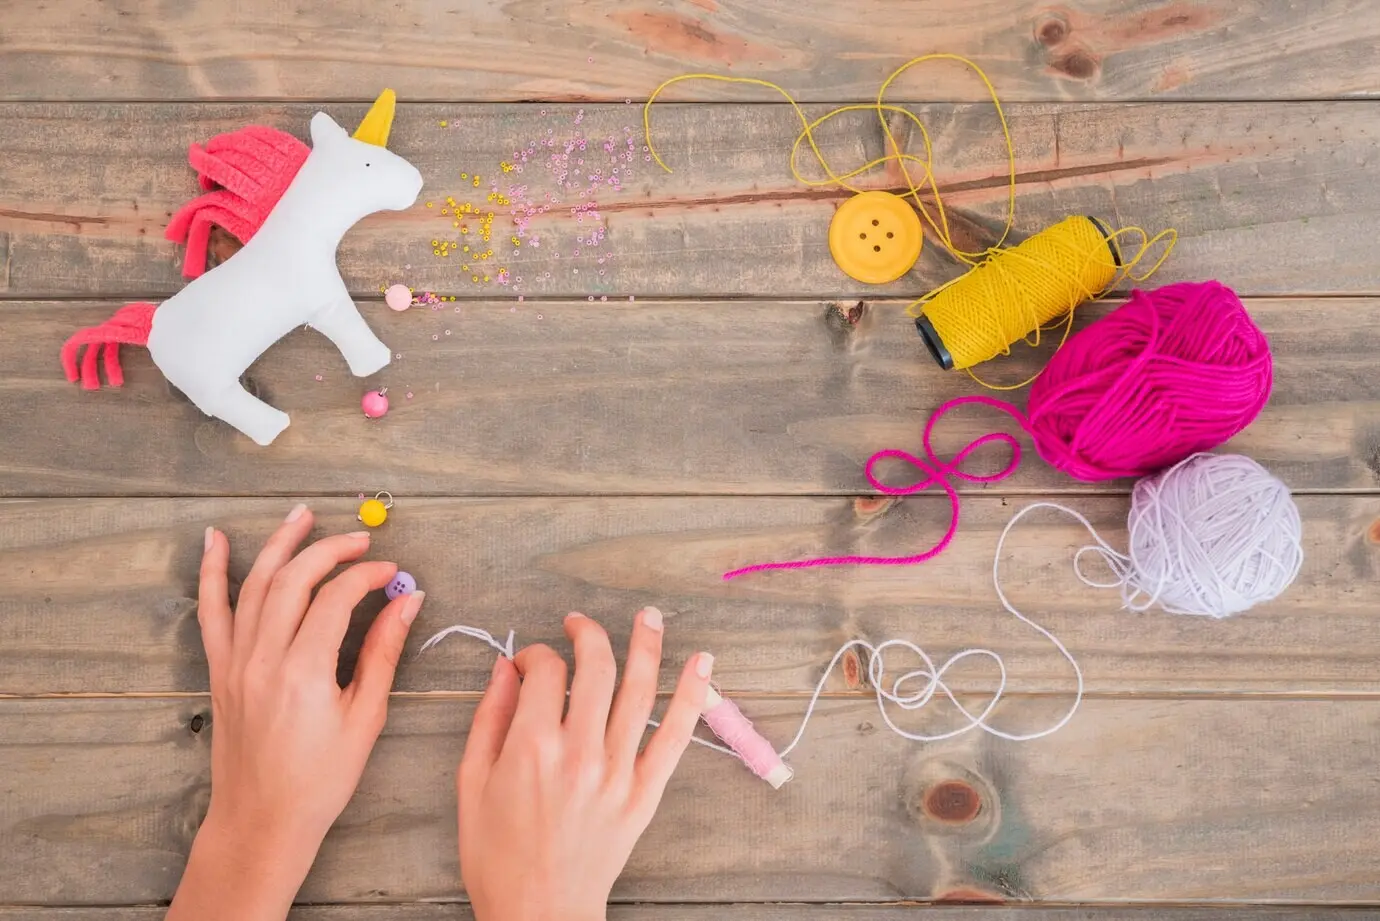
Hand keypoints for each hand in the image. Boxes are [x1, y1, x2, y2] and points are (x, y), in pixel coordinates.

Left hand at [167, 503, 423, 920]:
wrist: (262, 820)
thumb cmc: (320, 779)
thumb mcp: (365, 718)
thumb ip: (383, 653)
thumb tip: (407, 601)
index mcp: (304, 673)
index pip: (335, 599)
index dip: (367, 577)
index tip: (393, 573)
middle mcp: (263, 659)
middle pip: (294, 580)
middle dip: (329, 550)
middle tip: (361, 539)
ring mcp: (236, 662)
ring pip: (254, 585)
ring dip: (279, 545)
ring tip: (301, 515)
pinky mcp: (220, 670)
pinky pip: (212, 611)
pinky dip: (212, 573)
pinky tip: (214, 541)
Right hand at [458, 608, 711, 920]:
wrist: (539, 914)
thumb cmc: (497, 856)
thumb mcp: (471, 784)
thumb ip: (489, 719)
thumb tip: (505, 670)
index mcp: (531, 747)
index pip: (545, 672)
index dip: (536, 655)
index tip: (529, 663)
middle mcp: (579, 752)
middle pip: (595, 669)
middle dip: (587, 634)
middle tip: (578, 623)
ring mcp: (617, 772)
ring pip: (639, 691)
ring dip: (647, 645)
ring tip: (649, 616)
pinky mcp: (643, 793)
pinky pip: (674, 736)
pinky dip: (691, 697)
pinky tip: (702, 664)